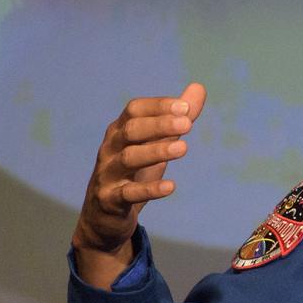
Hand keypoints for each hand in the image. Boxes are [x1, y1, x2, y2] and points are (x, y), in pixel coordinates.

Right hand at [71, 83, 206, 287]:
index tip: (185, 106)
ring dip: (156, 151)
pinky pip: (128, 193)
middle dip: (159, 125)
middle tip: (188, 122)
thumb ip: (176, 119)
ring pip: (128, 159)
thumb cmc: (133, 173)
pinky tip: (171, 186)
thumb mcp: (156, 143)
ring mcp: (107, 174)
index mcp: (120, 131)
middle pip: (131, 131)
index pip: (134, 110)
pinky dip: (149, 189)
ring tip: (183, 147)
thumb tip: (199, 87)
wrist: (103, 215)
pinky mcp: (109, 200)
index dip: (158, 106)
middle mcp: (109, 149)